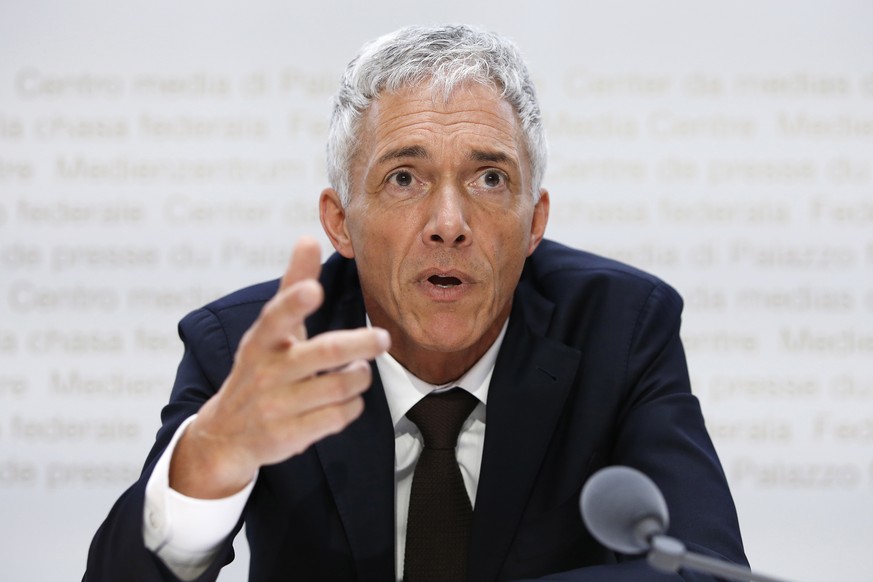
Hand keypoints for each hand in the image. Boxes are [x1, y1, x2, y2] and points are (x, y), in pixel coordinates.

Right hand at [169, 236, 390, 498]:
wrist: (227, 434)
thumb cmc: (261, 368)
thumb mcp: (270, 330)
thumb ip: (292, 286)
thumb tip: (307, 238)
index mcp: (260, 341)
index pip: (276, 317)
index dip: (294, 303)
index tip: (312, 289)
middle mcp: (265, 372)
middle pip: (324, 352)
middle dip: (359, 344)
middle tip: (383, 338)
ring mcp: (275, 406)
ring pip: (340, 386)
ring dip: (360, 376)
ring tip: (360, 370)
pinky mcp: (288, 436)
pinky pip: (339, 416)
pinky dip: (352, 405)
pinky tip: (348, 399)